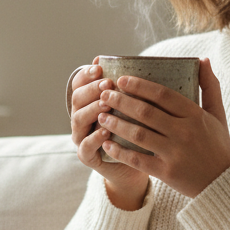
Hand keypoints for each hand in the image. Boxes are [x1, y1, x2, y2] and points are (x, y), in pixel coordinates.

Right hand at [69, 59, 150, 209]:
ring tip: (107, 105)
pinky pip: (86, 146)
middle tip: (107, 85)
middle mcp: (84, 116)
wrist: (141, 166)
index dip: (87, 73)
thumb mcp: (144, 108)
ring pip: (78, 118)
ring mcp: (83, 136)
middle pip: (77, 97)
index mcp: (92, 100)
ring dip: (92, 109)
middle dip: (91, 89)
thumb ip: (141, 88)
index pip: (81, 81)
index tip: (100, 65)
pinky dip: (94, 138)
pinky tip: (105, 132)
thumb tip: (152, 63)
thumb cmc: (145, 132)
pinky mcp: (87, 156)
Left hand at [96, 58, 229, 198]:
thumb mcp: (218, 115)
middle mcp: (184, 132)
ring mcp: (175, 153)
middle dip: (121, 102)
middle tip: (104, 95)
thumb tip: (203, 59)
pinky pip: (138, 160)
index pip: (163, 95)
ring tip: (102, 116)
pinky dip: (120, 152)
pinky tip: (107, 144)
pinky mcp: (166, 172)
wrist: (222, 183)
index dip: (139, 85)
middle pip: (146, 112)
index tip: (121, 80)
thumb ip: (210, 87)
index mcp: (195, 115)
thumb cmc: (217, 145)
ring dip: (116, 124)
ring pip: (139, 135)